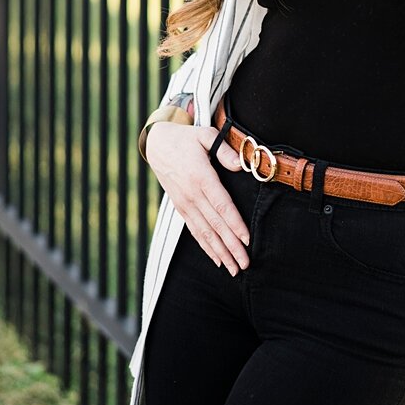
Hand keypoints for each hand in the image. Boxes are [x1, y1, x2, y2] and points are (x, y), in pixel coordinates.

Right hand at [145, 121, 250, 275]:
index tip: (247, 240)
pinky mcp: (181, 208)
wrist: (157, 145)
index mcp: (201, 177)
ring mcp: (185, 204)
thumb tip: (240, 165)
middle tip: (245, 264)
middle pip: (215, 225)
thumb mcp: (206, 136)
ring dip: (220, 252)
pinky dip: (206, 247)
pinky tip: (217, 259)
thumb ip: (224, 150)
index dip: (234, 224)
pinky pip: (194, 231)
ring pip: (205, 233)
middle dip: (231, 247)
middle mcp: (192, 195)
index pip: (221, 205)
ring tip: (234, 268)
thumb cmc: (187, 139)